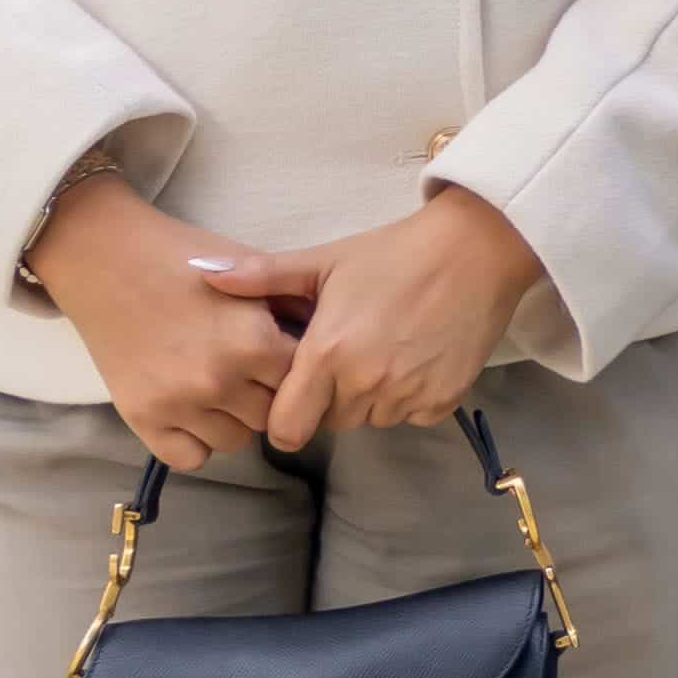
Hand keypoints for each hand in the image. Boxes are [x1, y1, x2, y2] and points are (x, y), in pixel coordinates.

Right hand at [28, 168, 303, 470]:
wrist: (106, 259)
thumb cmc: (184, 259)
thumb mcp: (250, 275)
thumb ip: (291, 311)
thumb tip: (334, 345)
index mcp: (255, 343)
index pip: (306, 384)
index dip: (300, 373)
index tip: (287, 363)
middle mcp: (219, 379)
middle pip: (272, 416)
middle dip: (269, 397)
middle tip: (252, 376)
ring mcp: (178, 402)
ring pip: (235, 441)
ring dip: (234, 420)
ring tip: (221, 389)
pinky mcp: (141, 417)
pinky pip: (189, 457)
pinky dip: (195, 440)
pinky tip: (193, 411)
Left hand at [177, 187, 546, 452]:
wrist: (478, 249)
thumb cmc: (395, 252)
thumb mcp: (325, 260)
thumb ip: (262, 276)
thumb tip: (200, 270)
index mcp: (327, 354)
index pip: (286, 428)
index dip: (285, 414)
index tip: (295, 389)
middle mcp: (366, 383)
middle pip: (330, 423)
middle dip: (329, 400)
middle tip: (344, 358)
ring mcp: (409, 393)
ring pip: (371, 420)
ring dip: (369, 399)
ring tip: (381, 354)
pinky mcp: (445, 398)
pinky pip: (411, 415)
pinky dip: (409, 397)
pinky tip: (414, 358)